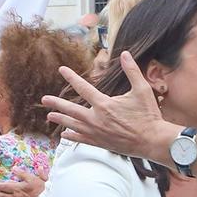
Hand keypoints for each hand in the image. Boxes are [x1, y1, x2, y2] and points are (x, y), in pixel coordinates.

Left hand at [43, 52, 175, 161]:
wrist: (152, 141)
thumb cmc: (148, 115)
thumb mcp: (142, 90)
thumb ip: (132, 71)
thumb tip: (125, 54)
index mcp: (104, 104)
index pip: (83, 88)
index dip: (71, 77)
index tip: (62, 70)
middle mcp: (96, 119)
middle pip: (71, 109)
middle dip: (56, 103)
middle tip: (44, 99)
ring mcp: (96, 133)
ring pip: (73, 125)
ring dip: (60, 119)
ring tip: (50, 116)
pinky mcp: (100, 143)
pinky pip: (81, 139)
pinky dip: (71, 136)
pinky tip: (64, 134)